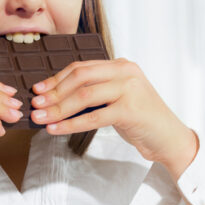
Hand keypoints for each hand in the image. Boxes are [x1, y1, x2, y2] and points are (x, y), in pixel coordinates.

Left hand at [30, 59, 197, 179]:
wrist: (170, 139)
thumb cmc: (142, 121)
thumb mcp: (118, 99)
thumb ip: (96, 93)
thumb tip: (57, 98)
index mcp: (121, 65)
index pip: (81, 67)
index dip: (56, 79)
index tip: (38, 90)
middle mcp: (125, 72)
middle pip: (79, 78)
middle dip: (53, 93)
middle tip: (35, 106)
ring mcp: (129, 89)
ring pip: (84, 96)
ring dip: (58, 109)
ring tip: (40, 119)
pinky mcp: (130, 110)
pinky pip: (93, 117)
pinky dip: (71, 124)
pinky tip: (56, 130)